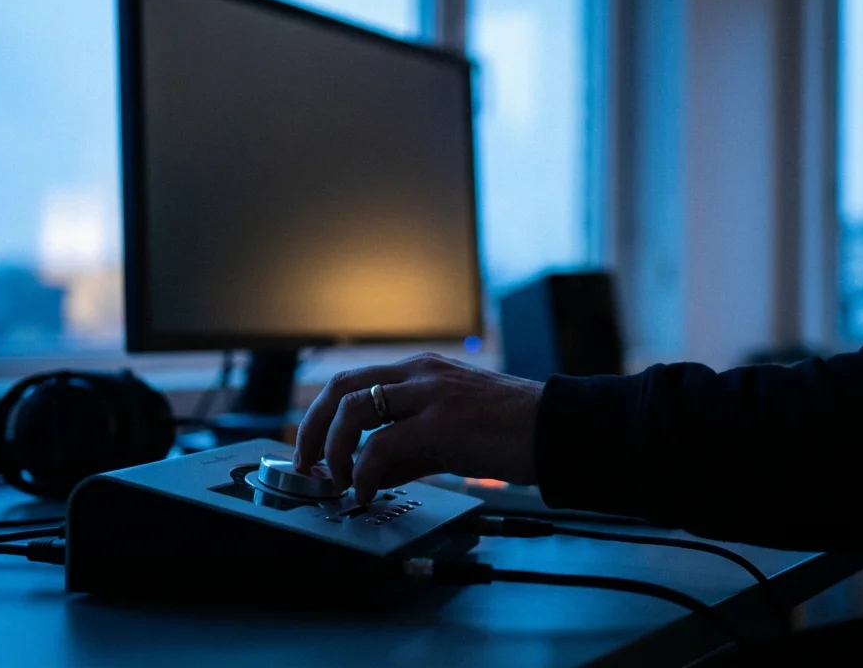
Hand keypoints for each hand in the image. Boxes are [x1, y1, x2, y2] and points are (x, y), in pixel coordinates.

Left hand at [292, 352, 543, 502]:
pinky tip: (369, 491)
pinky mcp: (443, 421)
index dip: (320, 417)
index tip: (311, 451)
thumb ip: (407, 449)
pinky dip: (364, 472)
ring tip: (343, 482)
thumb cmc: (508, 430)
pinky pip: (382, 444)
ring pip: (353, 409)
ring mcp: (430, 393)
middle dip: (312, 429)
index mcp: (419, 371)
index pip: (350, 382)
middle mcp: (419, 373)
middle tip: (308, 466)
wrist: (555, 430)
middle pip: (339, 388)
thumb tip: (369, 474)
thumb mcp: (448, 433)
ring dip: (334, 451)